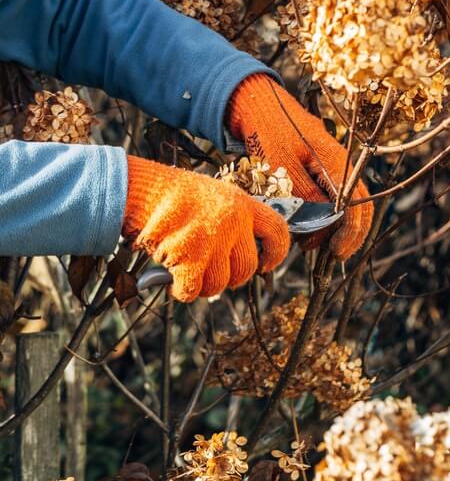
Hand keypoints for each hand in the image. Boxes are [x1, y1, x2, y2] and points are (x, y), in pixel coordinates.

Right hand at [122, 156, 289, 301]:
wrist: (140, 189)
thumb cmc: (172, 195)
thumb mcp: (212, 197)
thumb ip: (230, 221)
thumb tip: (239, 259)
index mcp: (242, 204)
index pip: (277, 232)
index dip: (276, 253)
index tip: (265, 264)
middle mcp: (233, 221)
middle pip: (246, 268)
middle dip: (229, 278)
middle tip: (209, 273)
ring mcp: (212, 239)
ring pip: (219, 284)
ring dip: (201, 284)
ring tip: (184, 269)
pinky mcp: (189, 257)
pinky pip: (192, 290)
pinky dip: (180, 290)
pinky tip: (170, 279)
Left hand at [227, 75, 372, 258]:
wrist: (257, 105)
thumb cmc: (268, 131)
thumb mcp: (282, 167)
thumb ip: (304, 196)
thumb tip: (321, 225)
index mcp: (337, 162)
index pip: (357, 204)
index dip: (351, 232)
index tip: (336, 252)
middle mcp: (340, 165)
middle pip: (356, 207)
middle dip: (344, 234)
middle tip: (323, 253)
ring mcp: (330, 167)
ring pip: (341, 205)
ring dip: (329, 227)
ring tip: (307, 242)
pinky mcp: (318, 170)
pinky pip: (327, 197)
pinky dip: (319, 215)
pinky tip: (303, 226)